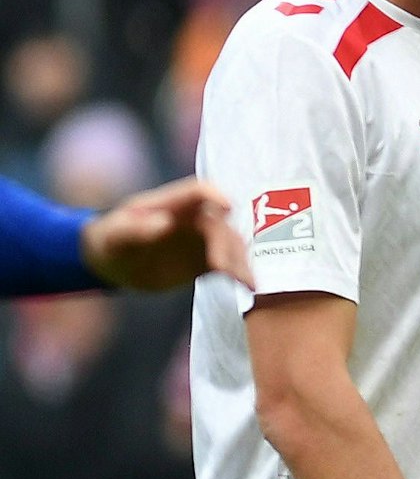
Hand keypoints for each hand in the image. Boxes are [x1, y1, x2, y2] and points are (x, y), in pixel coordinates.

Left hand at [81, 178, 252, 289]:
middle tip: (222, 268)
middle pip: (220, 225)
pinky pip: (230, 265)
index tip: (228, 207)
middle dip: (225, 244)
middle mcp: (195, 218)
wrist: (115, 264)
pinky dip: (241, 274)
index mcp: (172, 204)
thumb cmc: (112, 241)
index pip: (199, 191)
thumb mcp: (115, 235)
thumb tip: (165, 224)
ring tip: (247, 282)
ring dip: (241, 261)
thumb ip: (136, 229)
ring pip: (232, 246)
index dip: (215, 195)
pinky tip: (250, 287)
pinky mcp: (208, 261)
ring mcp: (204, 240)